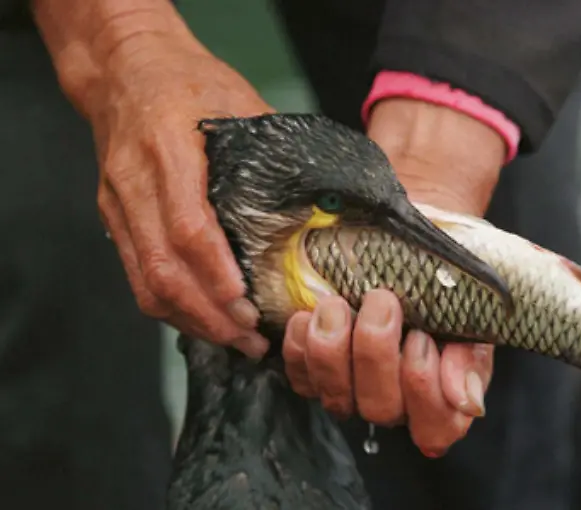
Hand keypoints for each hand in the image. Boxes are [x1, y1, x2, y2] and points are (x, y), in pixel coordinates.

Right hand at [84, 32, 272, 355]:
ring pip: (146, 281)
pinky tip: (203, 319)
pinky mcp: (114, 218)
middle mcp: (135, 184)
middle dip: (209, 314)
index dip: (217, 273)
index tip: (247, 304)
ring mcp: (118, 204)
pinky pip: (137, 275)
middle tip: (251, 338)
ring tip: (234, 339)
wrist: (123, 68)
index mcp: (168, 150)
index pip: (188, 227)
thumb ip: (271, 150)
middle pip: (164, 268)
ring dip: (190, 319)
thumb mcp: (237, 101)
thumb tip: (320, 196)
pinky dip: (170, 305)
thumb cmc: (189, 80)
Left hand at [283, 99, 506, 455]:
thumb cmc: (444, 274)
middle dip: (376, 354)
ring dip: (333, 351)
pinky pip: (301, 378)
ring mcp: (352, 390)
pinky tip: (309, 315)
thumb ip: (470, 353)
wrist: (410, 241)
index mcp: (440, 392)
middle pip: (381, 407)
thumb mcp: (469, 305)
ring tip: (336, 304)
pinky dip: (300, 348)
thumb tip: (466, 401)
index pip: (436, 425)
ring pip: (337, 397)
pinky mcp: (314, 373)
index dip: (425, 391)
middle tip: (380, 300)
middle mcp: (395, 400)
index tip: (422, 339)